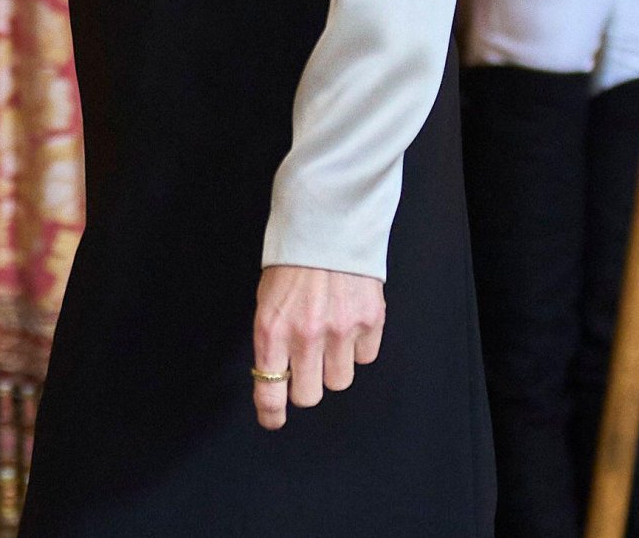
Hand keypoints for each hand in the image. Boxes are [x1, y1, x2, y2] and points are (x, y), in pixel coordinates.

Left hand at [252, 264, 384, 430]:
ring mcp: (341, 330)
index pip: (270, 393)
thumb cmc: (293, 259)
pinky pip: (365, 357)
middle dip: (306, 384)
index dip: (271, 414)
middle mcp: (306, 335)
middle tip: (306, 362)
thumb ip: (274, 338)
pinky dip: (358, 346)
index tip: (273, 418)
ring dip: (334, 364)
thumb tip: (280, 376)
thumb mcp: (268, 298)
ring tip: (330, 332)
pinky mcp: (370, 321)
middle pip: (309, 396)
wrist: (329, 221)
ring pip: (339, 381)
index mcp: (272, 328)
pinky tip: (349, 318)